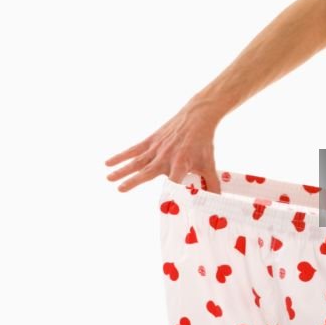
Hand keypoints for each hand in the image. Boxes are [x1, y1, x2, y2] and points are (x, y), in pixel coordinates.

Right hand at [105, 102, 221, 193]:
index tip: (163, 207)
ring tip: (108, 178)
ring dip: (122, 169)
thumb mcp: (209, 164)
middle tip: (120, 189)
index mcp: (181, 164)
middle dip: (134, 181)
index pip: (173, 184)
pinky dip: (121, 155)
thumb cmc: (203, 143)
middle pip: (147, 171)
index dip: (168, 195)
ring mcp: (157, 148)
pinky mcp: (151, 141)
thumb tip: (217, 201)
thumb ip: (212, 184)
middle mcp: (166, 156)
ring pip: (137, 160)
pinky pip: (134, 149)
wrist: (197, 117)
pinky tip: (108, 162)